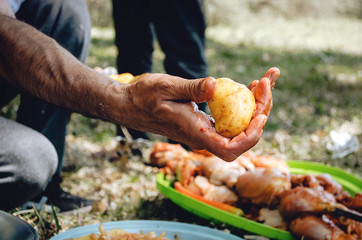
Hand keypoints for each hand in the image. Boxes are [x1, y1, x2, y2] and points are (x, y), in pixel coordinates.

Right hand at [125, 69, 278, 161]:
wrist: (131, 105)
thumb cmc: (144, 96)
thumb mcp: (165, 86)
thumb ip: (191, 88)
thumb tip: (215, 85)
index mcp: (193, 132)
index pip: (229, 149)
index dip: (250, 137)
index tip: (260, 115)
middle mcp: (202, 137)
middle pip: (242, 138)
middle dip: (260, 112)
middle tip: (265, 82)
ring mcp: (204, 132)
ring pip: (239, 129)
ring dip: (255, 108)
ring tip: (260, 83)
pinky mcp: (204, 124)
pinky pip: (231, 121)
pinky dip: (243, 106)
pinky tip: (246, 89)